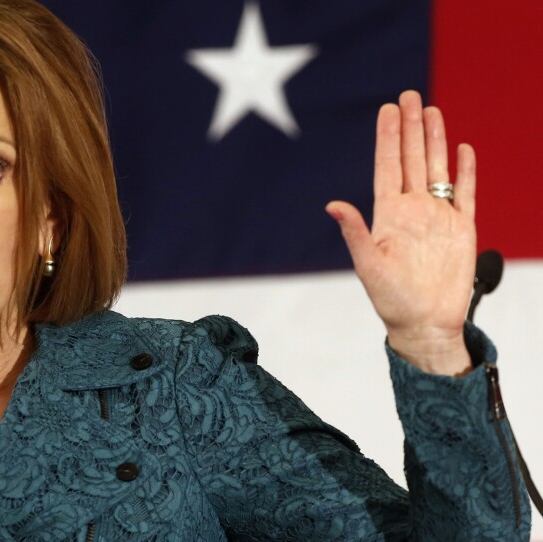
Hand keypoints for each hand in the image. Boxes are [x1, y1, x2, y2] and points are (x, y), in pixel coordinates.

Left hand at [326, 90, 475, 375]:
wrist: (426, 324)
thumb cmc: (392, 300)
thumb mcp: (369, 266)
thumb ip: (355, 233)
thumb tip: (333, 205)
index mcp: (388, 215)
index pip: (387, 166)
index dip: (388, 138)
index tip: (387, 109)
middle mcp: (412, 210)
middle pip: (411, 159)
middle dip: (411, 128)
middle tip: (409, 96)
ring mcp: (438, 217)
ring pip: (436, 169)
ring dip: (435, 141)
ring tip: (433, 111)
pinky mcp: (462, 229)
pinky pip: (465, 193)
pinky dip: (465, 172)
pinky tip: (463, 150)